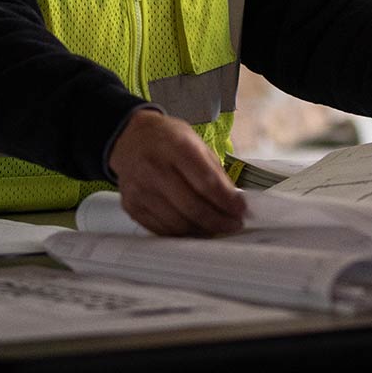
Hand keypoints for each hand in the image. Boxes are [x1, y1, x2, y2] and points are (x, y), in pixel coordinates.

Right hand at [106, 107, 245, 236]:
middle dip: (218, 221)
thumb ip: (214, 171)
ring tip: (217, 229)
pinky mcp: (131, 206)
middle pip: (192, 207)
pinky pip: (161, 229)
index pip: (206, 182)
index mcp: (176, 147)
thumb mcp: (196, 142)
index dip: (227, 201)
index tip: (242, 210)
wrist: (130, 139)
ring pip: (177, 223)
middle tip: (234, 225)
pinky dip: (182, 233)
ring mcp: (140, 190)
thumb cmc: (168, 139)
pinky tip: (195, 229)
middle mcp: (155, 169)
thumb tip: (234, 200)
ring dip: (202, 231)